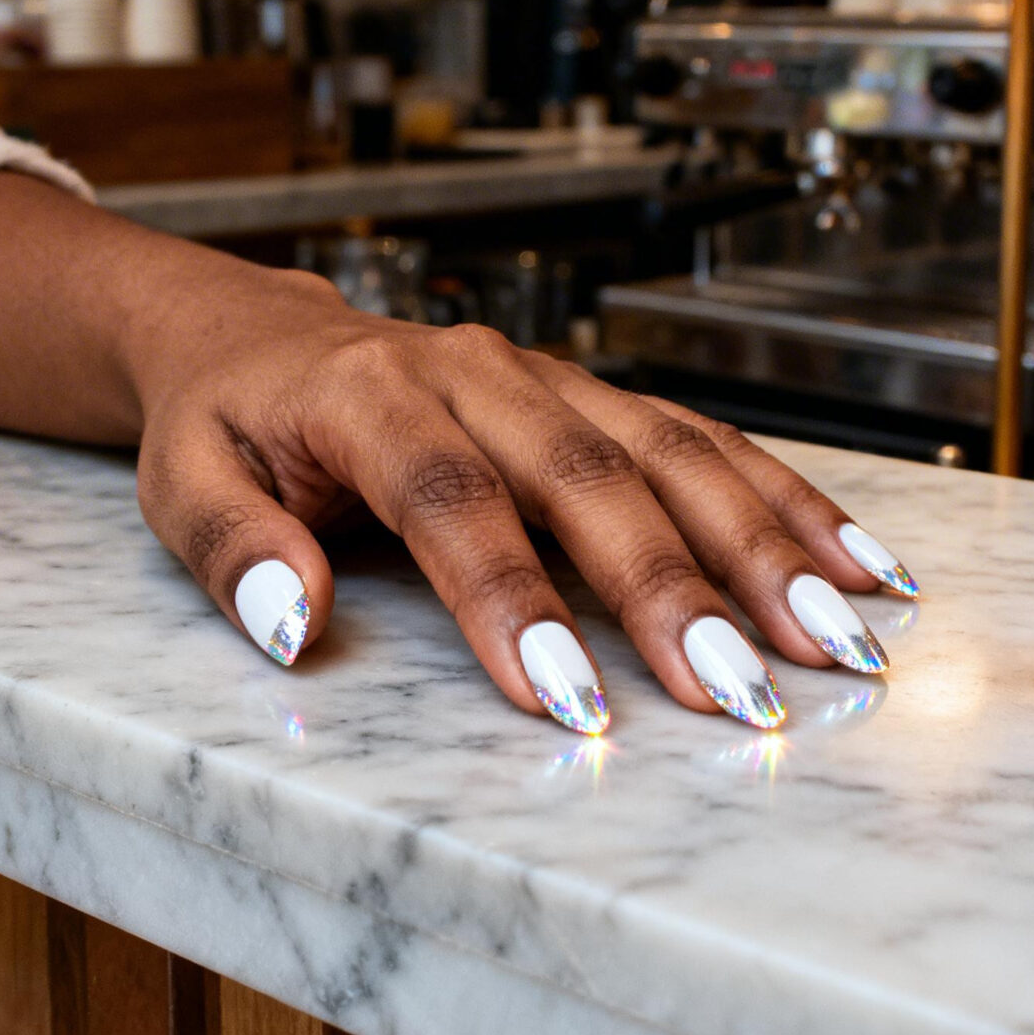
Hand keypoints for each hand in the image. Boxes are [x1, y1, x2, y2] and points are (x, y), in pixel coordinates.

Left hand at [131, 270, 917, 734]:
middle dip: (677, 589)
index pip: (451, 501)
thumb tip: (293, 623)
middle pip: (592, 477)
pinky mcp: (596, 395)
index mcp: (371, 392)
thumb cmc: (229, 421)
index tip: (569, 701)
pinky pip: (703, 439)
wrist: (262, 333)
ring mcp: (549, 378)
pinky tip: (853, 562)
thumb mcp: (180, 480)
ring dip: (763, 546)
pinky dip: (783, 499)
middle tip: (747, 691)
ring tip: (839, 638)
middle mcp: (478, 372)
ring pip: (673, 452)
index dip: (513, 600)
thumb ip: (230, 548)